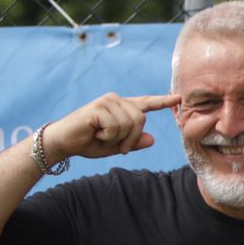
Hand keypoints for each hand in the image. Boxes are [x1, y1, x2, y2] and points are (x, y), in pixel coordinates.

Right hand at [53, 92, 178, 159]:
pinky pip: (115, 126)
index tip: (179, 98)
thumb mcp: (116, 146)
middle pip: (141, 119)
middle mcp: (116, 100)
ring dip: (117, 138)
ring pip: (129, 123)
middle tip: (118, 146)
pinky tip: (95, 133)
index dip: (163, 101)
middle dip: (131, 138)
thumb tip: (152, 139)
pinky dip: (107, 136)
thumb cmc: (89, 143)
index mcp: (123, 108)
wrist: (64, 142)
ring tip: (102, 137)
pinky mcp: (98, 106)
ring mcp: (107, 101)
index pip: (146, 103)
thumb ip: (134, 142)